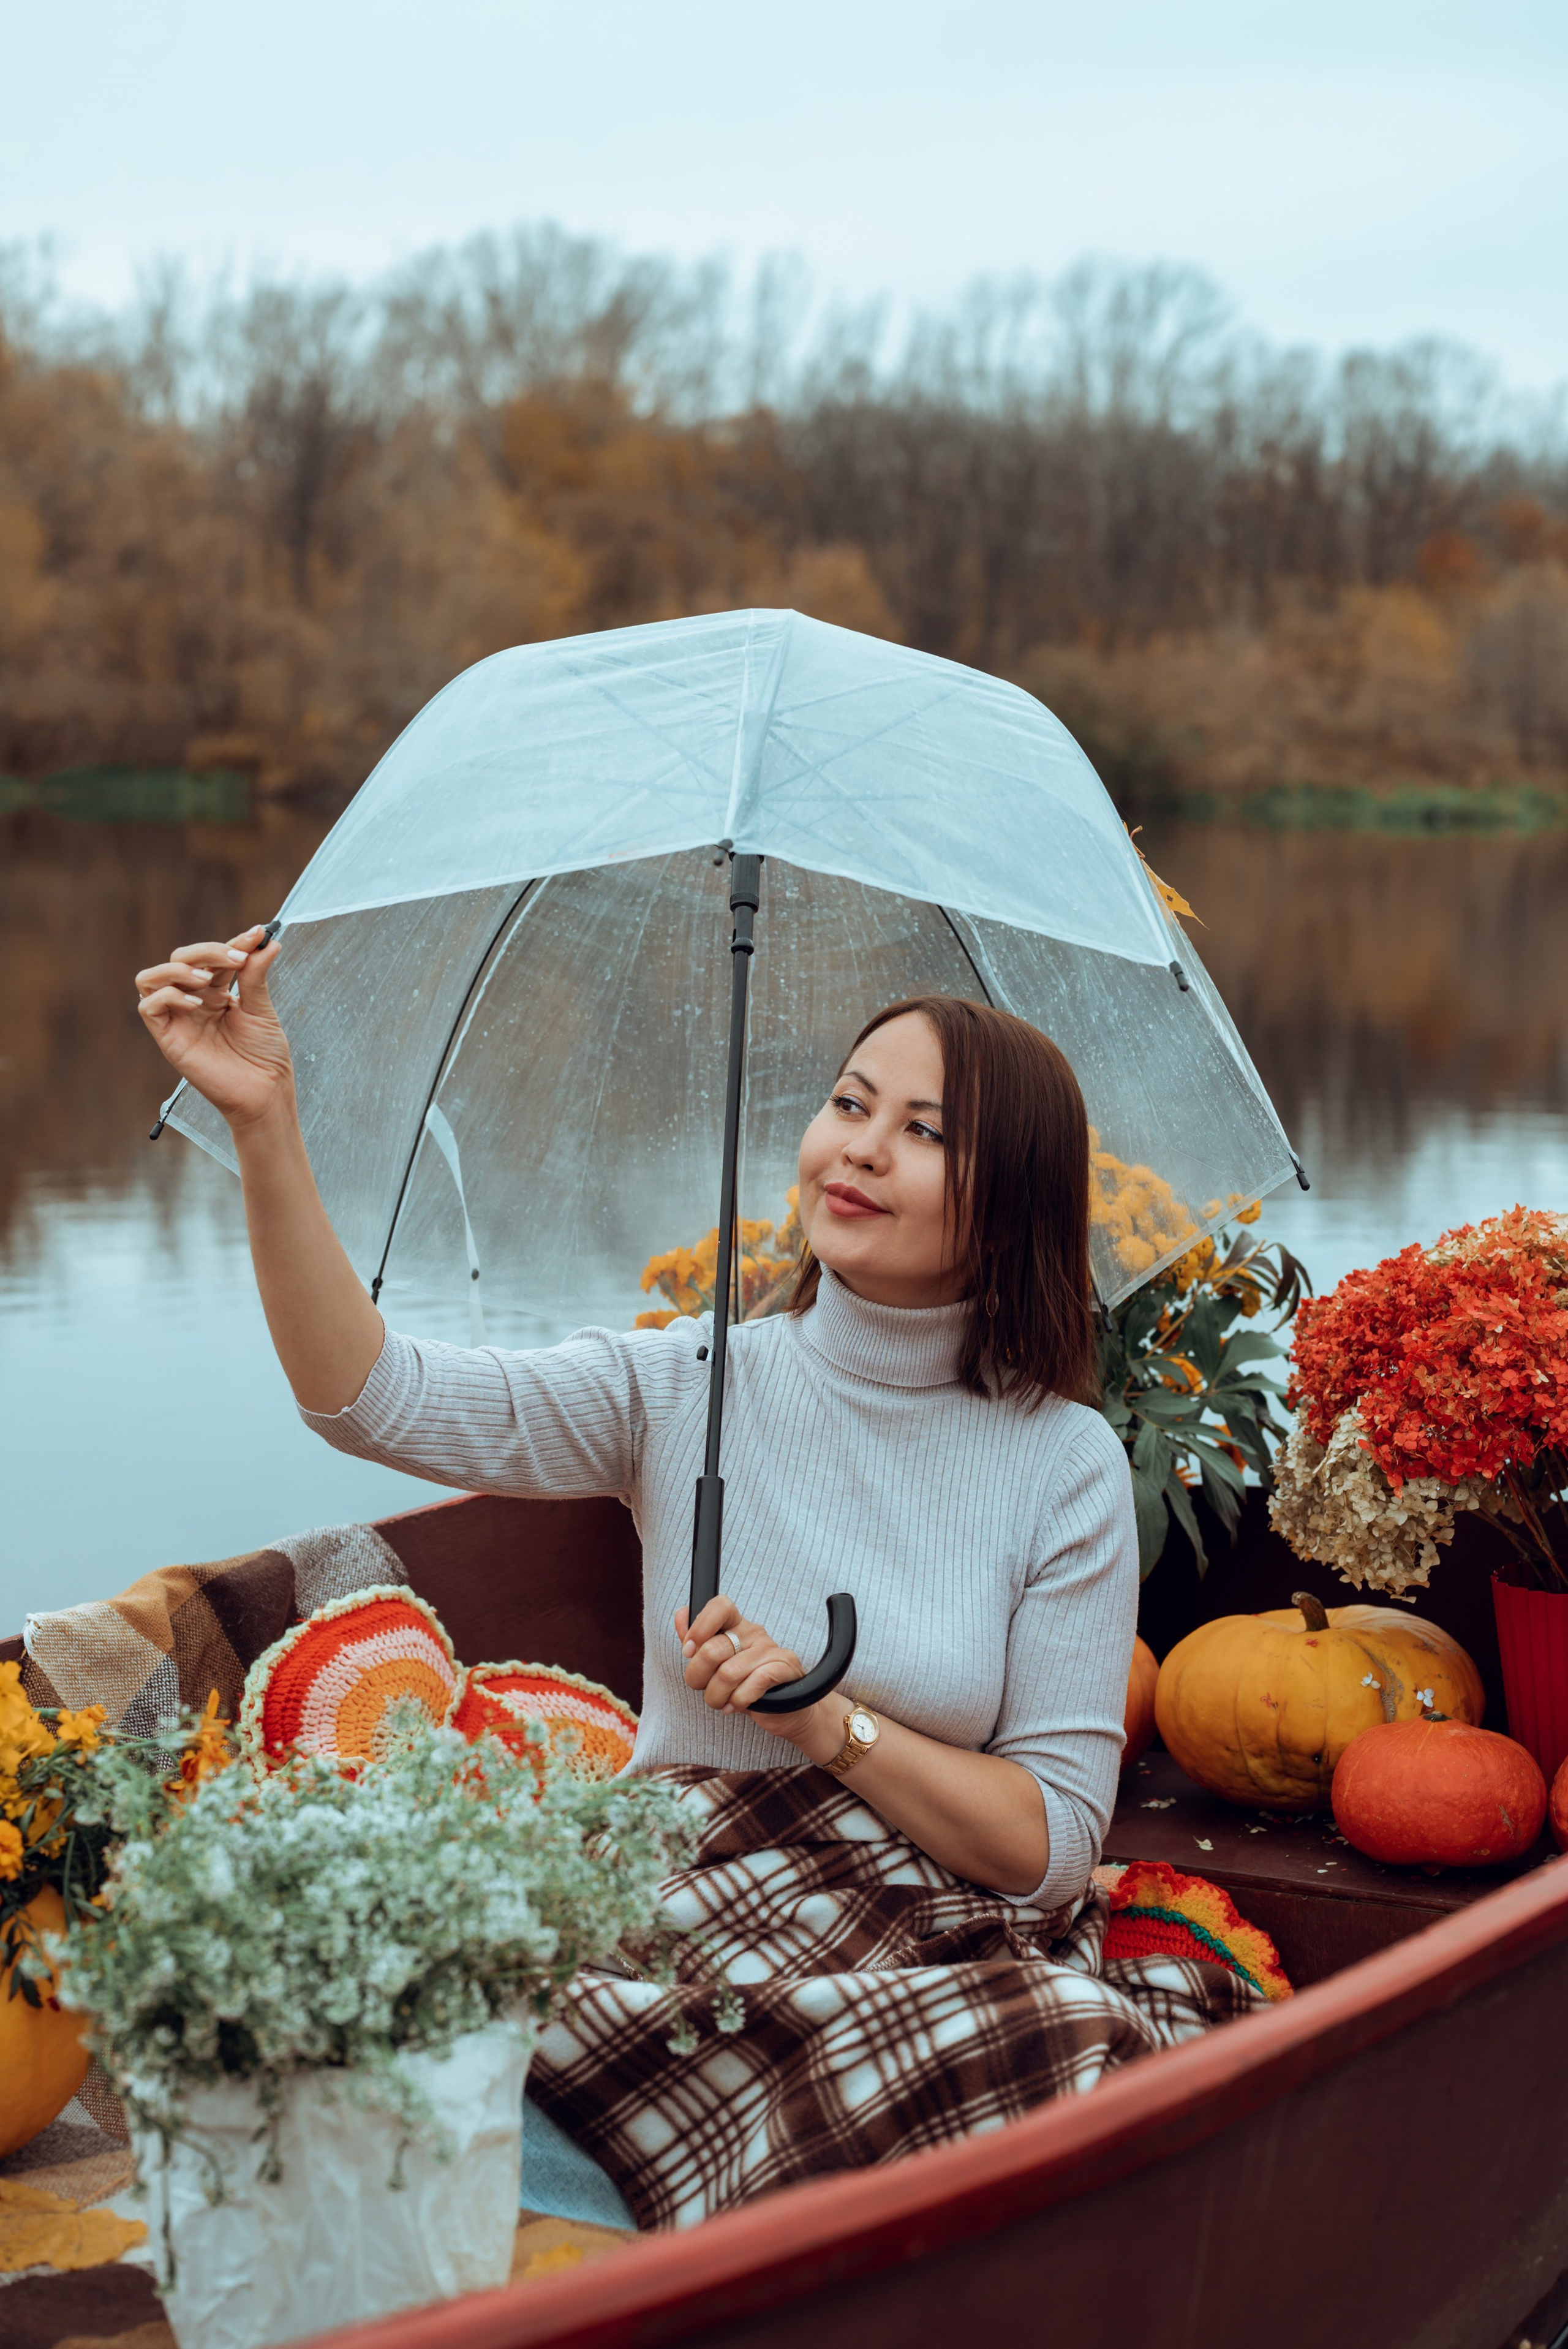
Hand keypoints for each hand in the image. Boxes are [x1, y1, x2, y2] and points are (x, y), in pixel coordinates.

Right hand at [136, 925, 292, 1132]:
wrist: (264, 1092)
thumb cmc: (265, 1056)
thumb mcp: (261, 1009)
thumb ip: (255, 974)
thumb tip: (267, 940)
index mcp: (216, 993)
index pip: (213, 957)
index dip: (233, 942)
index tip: (257, 935)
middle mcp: (193, 1002)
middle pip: (179, 959)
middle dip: (206, 951)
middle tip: (235, 958)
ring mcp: (178, 1019)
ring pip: (151, 977)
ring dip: (178, 969)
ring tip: (207, 979)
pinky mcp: (168, 1038)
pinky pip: (148, 1006)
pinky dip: (167, 995)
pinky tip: (195, 1002)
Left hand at [674, 1597, 839, 1759]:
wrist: (787, 1710)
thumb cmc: (747, 1685)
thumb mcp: (717, 1665)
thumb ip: (697, 1642)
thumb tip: (681, 1616)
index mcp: (737, 1625)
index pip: (719, 1606)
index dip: (699, 1627)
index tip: (689, 1650)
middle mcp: (754, 1633)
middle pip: (712, 1649)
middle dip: (698, 1678)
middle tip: (704, 1690)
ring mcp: (771, 1649)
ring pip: (727, 1673)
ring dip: (716, 1697)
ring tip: (722, 1702)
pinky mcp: (785, 1667)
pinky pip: (750, 1686)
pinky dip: (738, 1701)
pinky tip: (737, 1706)